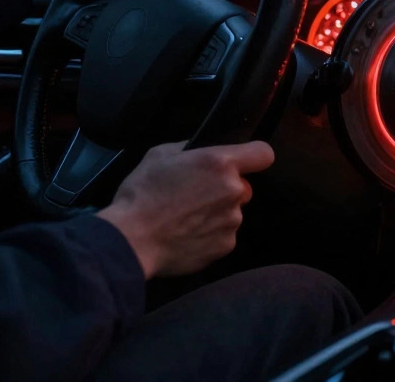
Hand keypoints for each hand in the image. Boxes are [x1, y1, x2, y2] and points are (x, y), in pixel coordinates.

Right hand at [97, 140, 274, 278]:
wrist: (130, 240)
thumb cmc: (141, 194)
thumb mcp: (159, 155)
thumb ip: (189, 149)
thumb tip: (199, 151)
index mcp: (220, 164)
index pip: (263, 154)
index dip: (254, 156)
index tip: (243, 162)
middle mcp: (234, 191)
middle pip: (244, 187)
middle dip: (226, 189)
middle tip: (196, 195)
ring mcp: (232, 221)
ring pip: (232, 212)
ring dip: (216, 213)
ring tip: (184, 218)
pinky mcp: (226, 246)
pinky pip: (223, 235)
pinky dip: (210, 235)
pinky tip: (185, 235)